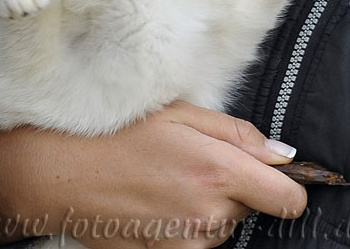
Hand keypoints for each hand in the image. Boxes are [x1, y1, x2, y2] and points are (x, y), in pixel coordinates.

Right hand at [0, 101, 305, 248]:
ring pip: (222, 225)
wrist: (58, 173)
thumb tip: (283, 155)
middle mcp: (209, 214)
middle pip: (252, 207)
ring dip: (207, 205)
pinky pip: (195, 240)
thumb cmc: (112, 134)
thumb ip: (237, 132)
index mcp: (218, 171)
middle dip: (233, 186)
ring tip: (164, 179)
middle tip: (189, 160)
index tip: (265, 172)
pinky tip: (153, 200)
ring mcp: (187, 240)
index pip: (290, 199)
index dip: (284, 184)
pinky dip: (183, 223)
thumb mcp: (176, 113)